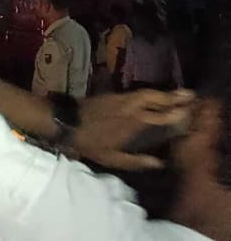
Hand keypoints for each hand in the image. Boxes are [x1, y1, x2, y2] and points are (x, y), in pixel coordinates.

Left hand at [72, 88, 194, 170]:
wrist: (66, 121)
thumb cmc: (89, 142)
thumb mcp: (112, 158)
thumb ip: (136, 161)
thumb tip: (159, 163)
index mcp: (132, 123)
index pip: (159, 117)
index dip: (174, 114)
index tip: (187, 113)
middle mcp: (129, 108)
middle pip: (154, 98)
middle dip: (171, 97)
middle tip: (188, 96)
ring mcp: (120, 99)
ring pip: (145, 92)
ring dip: (161, 93)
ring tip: (174, 94)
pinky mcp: (112, 95)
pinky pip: (135, 92)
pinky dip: (148, 93)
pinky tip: (151, 96)